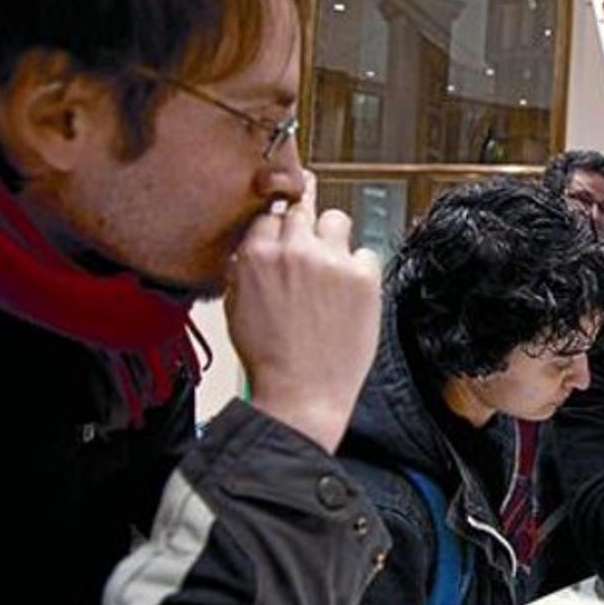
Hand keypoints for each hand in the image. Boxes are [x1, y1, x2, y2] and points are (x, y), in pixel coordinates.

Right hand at [226, 171, 382, 453]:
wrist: (302, 394)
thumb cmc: (269, 359)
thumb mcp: (236, 306)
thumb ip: (246, 268)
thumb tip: (257, 246)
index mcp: (256, 254)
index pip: (270, 214)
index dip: (280, 229)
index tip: (288, 237)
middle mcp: (294, 250)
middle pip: (303, 210)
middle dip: (306, 229)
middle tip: (312, 252)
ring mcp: (331, 260)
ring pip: (337, 219)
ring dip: (335, 238)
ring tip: (334, 269)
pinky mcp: (363, 276)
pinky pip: (367, 253)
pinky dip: (362, 270)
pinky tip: (352, 295)